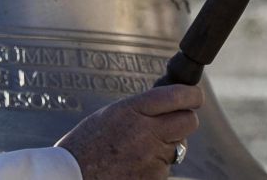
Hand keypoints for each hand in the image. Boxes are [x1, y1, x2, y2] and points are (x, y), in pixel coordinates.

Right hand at [54, 84, 202, 179]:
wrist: (73, 175)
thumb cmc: (85, 145)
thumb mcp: (110, 115)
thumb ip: (140, 109)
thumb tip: (166, 108)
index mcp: (132, 110)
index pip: (177, 96)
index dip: (192, 95)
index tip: (194, 95)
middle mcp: (147, 132)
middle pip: (189, 121)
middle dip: (184, 120)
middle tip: (172, 123)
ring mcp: (153, 158)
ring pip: (178, 147)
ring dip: (165, 146)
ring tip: (136, 150)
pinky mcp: (156, 178)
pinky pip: (165, 167)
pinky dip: (154, 166)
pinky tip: (133, 165)